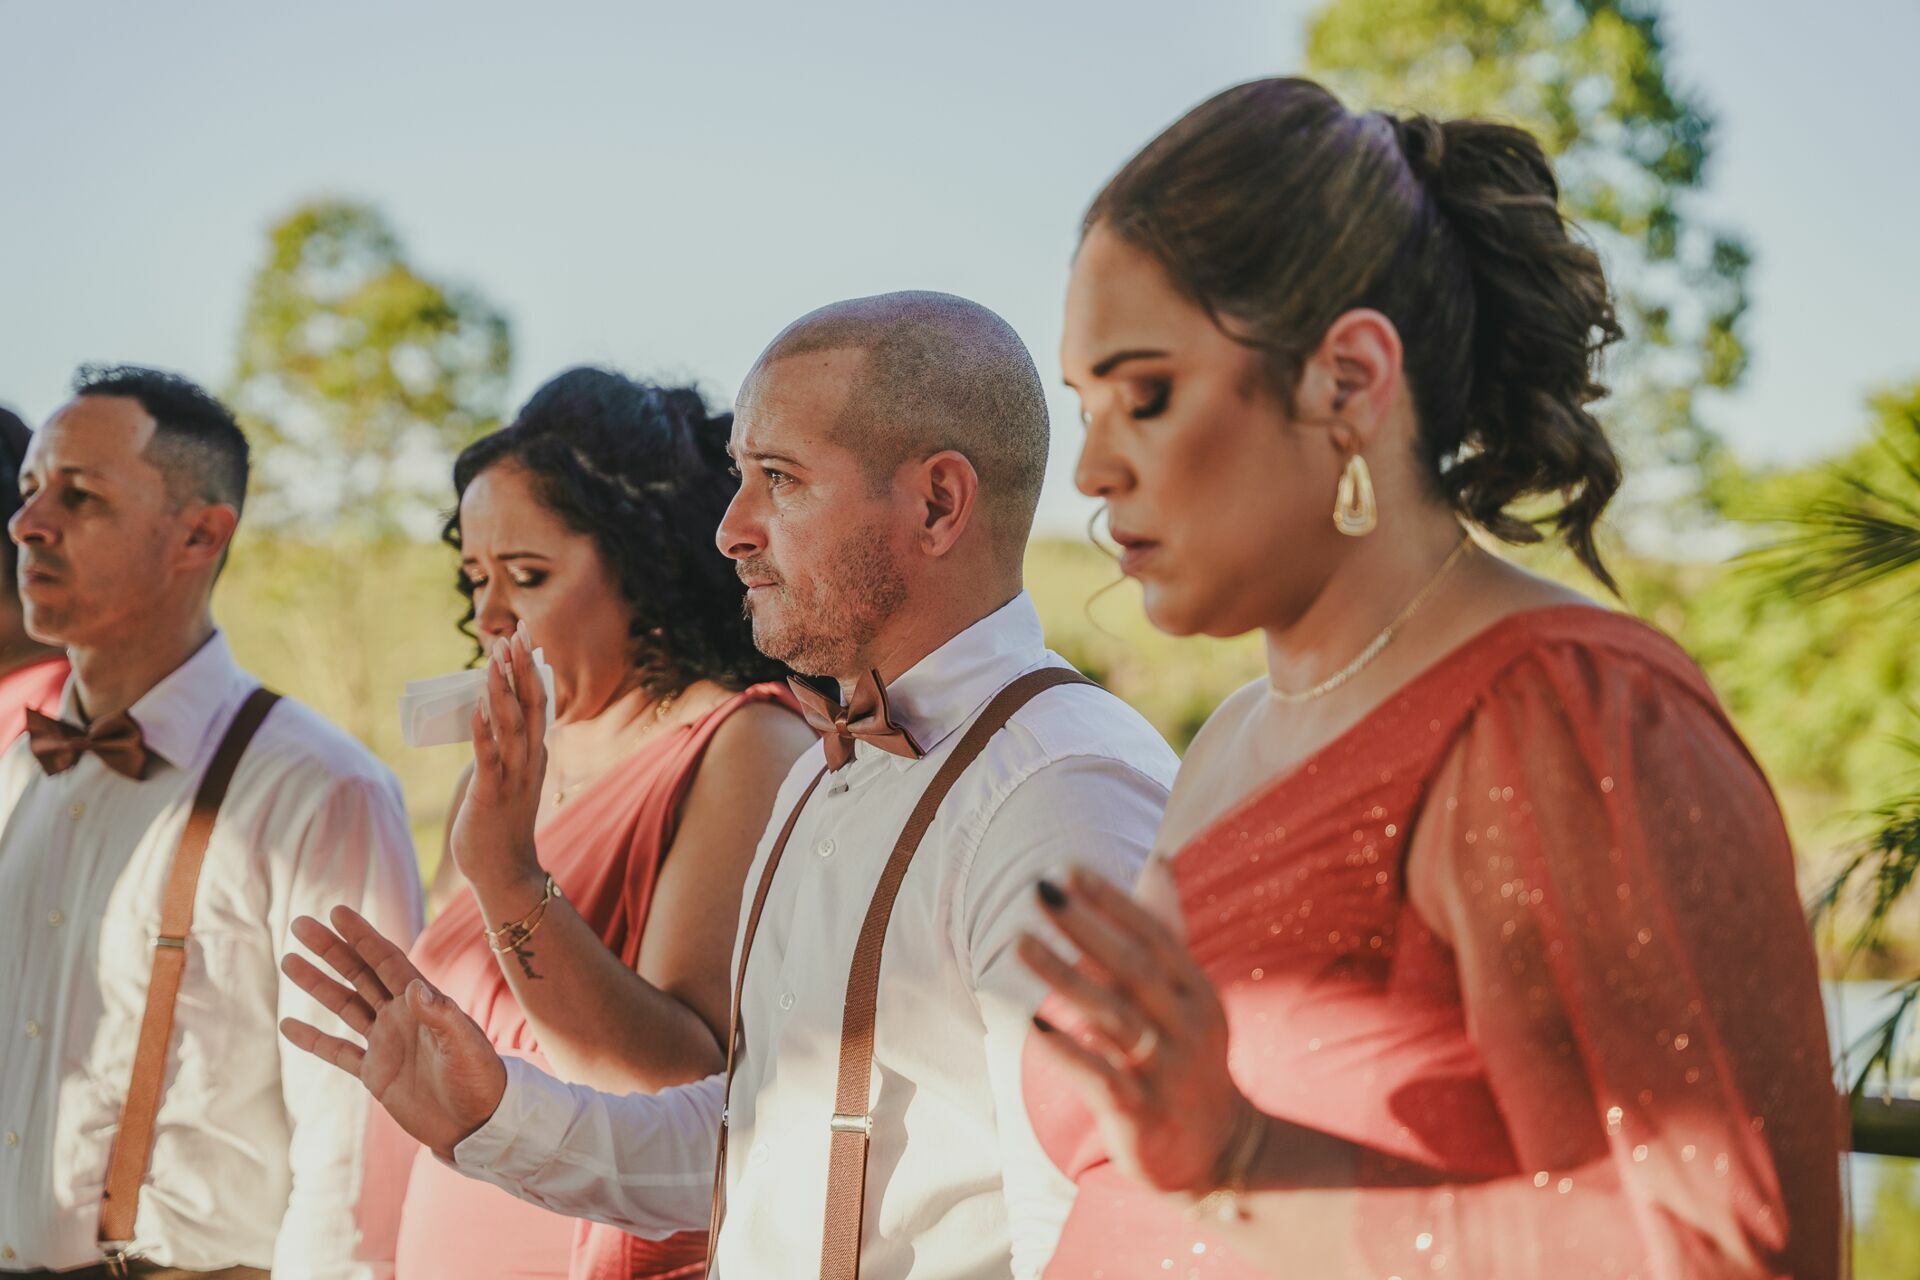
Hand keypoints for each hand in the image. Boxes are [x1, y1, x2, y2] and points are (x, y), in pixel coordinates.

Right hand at [280, 904, 507, 1159]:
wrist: (477, 1125)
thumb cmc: (479, 1080)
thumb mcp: (465, 1045)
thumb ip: (441, 1016)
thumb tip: (414, 988)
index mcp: (423, 1002)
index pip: (386, 960)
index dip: (362, 936)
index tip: (337, 912)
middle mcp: (402, 1015)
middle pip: (359, 974)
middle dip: (331, 950)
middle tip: (300, 925)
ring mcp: (387, 1042)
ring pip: (345, 1005)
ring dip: (318, 984)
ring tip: (288, 961)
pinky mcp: (376, 1073)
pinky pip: (338, 1051)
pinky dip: (314, 1039)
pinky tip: (288, 1025)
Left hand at [450, 622, 547, 895]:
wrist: (508, 872)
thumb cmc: (502, 826)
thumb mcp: (510, 779)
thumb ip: (505, 750)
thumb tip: (489, 719)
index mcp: (535, 754)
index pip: (537, 701)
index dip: (530, 667)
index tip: (523, 636)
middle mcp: (530, 760)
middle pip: (530, 705)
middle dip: (521, 668)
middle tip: (515, 633)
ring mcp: (513, 777)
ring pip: (511, 725)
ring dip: (502, 690)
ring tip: (495, 658)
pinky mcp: (492, 795)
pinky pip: (488, 757)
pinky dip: (483, 730)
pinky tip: (475, 706)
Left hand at [1017, 866, 1256, 1195]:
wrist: (1223, 1150)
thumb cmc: (1190, 1057)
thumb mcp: (1188, 993)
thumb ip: (1165, 930)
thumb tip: (1157, 860)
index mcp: (1196, 989)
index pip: (1153, 934)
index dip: (1112, 901)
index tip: (1067, 869)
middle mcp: (1188, 1023)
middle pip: (1133, 966)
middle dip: (1085, 926)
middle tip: (1038, 891)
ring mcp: (1168, 1069)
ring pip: (1113, 1016)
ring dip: (1064, 977)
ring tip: (1019, 942)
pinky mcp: (1144, 1113)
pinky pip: (1103, 1078)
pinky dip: (1069, 1051)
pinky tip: (1033, 1025)